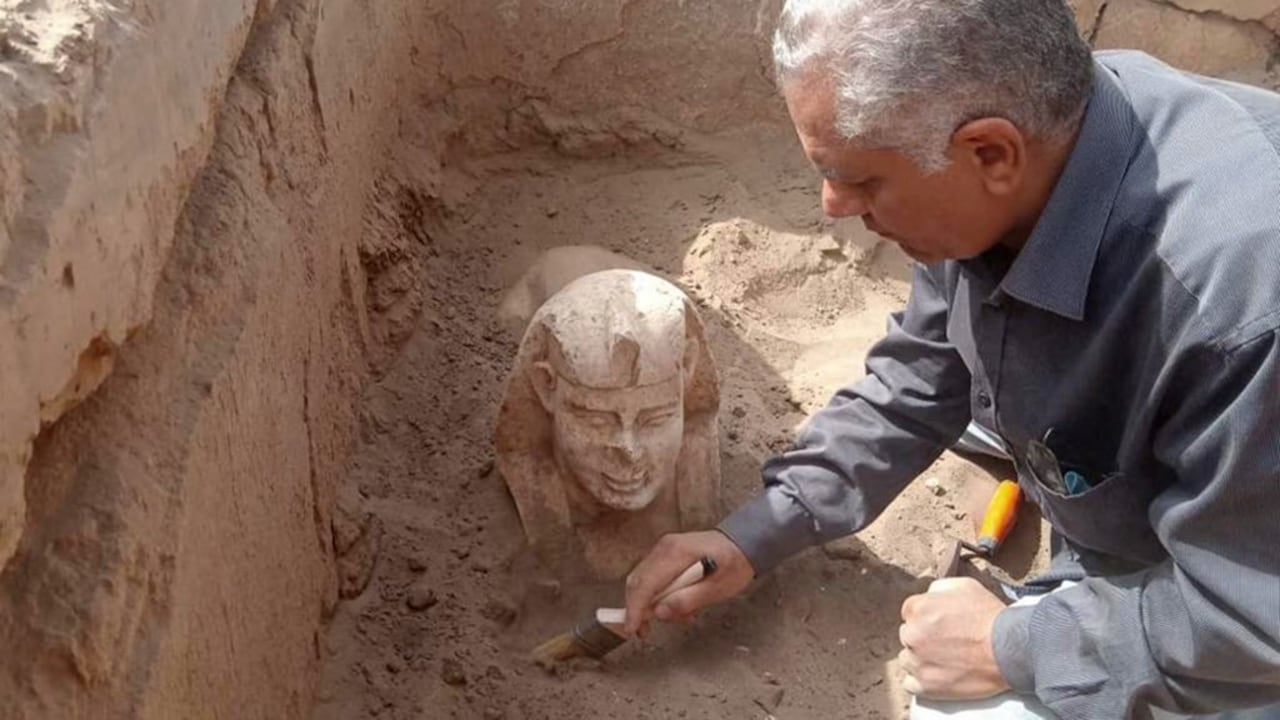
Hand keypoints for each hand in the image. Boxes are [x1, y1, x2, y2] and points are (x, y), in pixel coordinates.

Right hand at [623, 530, 754, 636]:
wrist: (742, 543)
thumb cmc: (734, 563)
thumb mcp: (718, 588)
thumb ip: (688, 600)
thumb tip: (660, 611)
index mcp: (677, 553)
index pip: (645, 583)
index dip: (635, 608)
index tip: (632, 628)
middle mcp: (664, 547)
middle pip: (637, 581)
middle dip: (639, 609)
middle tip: (646, 630)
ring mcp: (663, 548)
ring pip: (642, 581)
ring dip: (651, 603)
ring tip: (680, 615)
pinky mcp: (664, 554)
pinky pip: (651, 577)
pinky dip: (657, 594)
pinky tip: (678, 603)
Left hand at [898, 577, 1010, 699]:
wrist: (1010, 651)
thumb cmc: (990, 617)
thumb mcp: (964, 586)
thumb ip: (937, 589)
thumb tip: (928, 597)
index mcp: (918, 609)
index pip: (909, 612)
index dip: (926, 617)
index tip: (940, 624)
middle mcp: (912, 635)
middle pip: (908, 635)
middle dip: (923, 636)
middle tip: (947, 641)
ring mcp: (918, 663)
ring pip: (908, 659)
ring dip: (921, 659)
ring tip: (946, 659)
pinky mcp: (926, 687)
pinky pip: (911, 684)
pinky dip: (922, 681)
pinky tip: (939, 674)